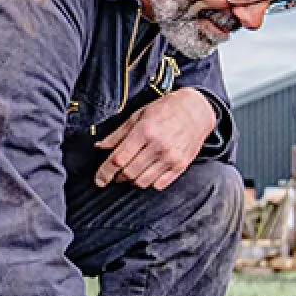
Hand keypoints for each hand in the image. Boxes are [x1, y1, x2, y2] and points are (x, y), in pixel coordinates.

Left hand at [93, 87, 216, 189]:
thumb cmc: (166, 110)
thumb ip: (118, 134)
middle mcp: (158, 146)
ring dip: (131, 181)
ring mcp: (171, 158)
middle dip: (117, 177)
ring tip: (130, 172)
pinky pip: (159, 185)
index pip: (119, 158)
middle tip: (114, 173)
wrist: (197, 110)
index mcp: (145, 131)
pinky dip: (148, 183)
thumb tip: (100, 147)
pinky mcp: (180, 166)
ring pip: (142, 182)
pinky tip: (146, 173)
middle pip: (129, 173)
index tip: (99, 180)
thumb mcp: (138, 115)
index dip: (105, 172)